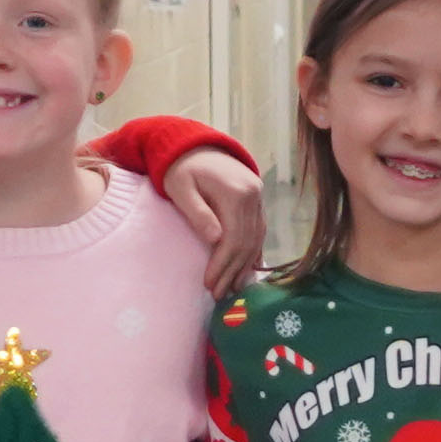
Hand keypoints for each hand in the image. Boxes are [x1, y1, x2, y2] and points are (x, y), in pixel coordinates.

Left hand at [157, 148, 271, 296]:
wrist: (195, 147)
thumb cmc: (181, 169)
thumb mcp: (181, 188)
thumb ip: (197, 212)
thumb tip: (215, 240)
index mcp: (237, 192)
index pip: (233, 238)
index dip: (222, 264)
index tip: (210, 284)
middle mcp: (253, 195)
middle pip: (247, 242)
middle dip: (232, 271)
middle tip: (219, 294)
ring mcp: (258, 198)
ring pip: (256, 240)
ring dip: (244, 267)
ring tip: (232, 289)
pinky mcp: (257, 202)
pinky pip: (259, 232)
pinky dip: (253, 253)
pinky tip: (247, 271)